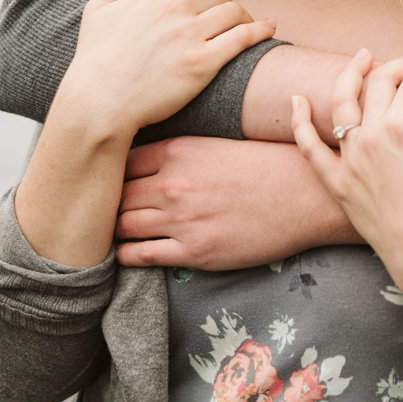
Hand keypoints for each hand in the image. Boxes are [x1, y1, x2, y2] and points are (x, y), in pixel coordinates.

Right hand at [60, 0, 275, 139]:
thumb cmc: (94, 61)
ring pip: (234, 12)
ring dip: (245, 17)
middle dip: (226, 7)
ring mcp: (190, 35)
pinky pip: (243, 37)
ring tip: (251, 27)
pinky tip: (270, 29)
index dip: (203, 1)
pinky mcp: (204, 63)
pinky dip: (261, 30)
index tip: (208, 14)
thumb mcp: (97, 11)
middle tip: (232, 22)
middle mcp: (174, 8)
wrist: (98, 103)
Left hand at [115, 136, 360, 269]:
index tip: (106, 182)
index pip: (120, 162)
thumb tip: (147, 163)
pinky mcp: (194, 251)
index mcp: (178, 151)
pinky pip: (141, 256)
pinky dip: (126, 256)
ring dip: (113, 231)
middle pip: (116, 196)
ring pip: (122, 226)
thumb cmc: (266, 167)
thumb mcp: (216, 145)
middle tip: (98, 212)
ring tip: (108, 234)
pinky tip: (126, 253)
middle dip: (106, 204)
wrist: (303, 195)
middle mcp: (172, 184)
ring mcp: (181, 219)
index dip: (110, 174)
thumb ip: (179, 154)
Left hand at [291, 52, 402, 298]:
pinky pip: (309, 148)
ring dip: (351, 73)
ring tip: (362, 56)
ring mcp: (350, 159)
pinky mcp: (338, 183)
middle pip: (380, 83)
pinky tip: (297, 99)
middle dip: (402, 66)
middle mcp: (370, 136)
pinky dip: (300, 122)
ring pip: (342, 103)